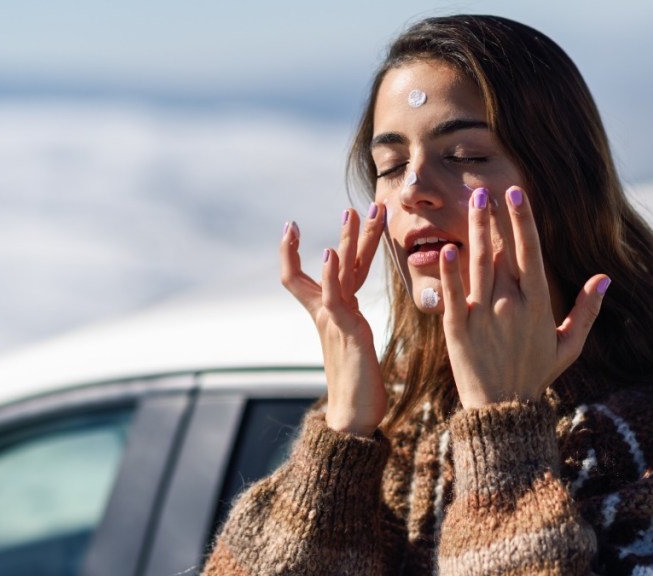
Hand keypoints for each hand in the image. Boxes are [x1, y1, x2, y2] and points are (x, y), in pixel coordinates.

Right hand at [280, 204, 386, 435]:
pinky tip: (330, 254)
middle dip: (346, 234)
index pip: (313, 276)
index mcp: (334, 314)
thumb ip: (350, 324)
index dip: (300, 252)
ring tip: (351, 213)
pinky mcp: (345, 331)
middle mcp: (330, 313)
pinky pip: (336, 297)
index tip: (291, 227)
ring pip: (339, 272)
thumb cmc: (360, 387)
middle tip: (353, 207)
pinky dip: (331, 274)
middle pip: (332, 264)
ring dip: (347, 240)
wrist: (354, 418)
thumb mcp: (355, 344)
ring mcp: (335, 320)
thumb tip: (352, 316)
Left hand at [438, 186, 608, 408]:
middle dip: (493, 218)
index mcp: (537, 304)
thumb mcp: (568, 346)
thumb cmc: (535, 375)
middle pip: (501, 251)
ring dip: (474, 230)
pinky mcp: (457, 328)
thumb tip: (603, 279)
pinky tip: (446, 248)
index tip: (517, 194)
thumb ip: (586, 311)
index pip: (530, 252)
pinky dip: (449, 271)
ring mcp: (483, 315)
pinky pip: (452, 293)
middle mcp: (511, 304)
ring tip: (471, 203)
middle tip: (485, 189)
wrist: (502, 411)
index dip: (523, 221)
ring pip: (478, 263)